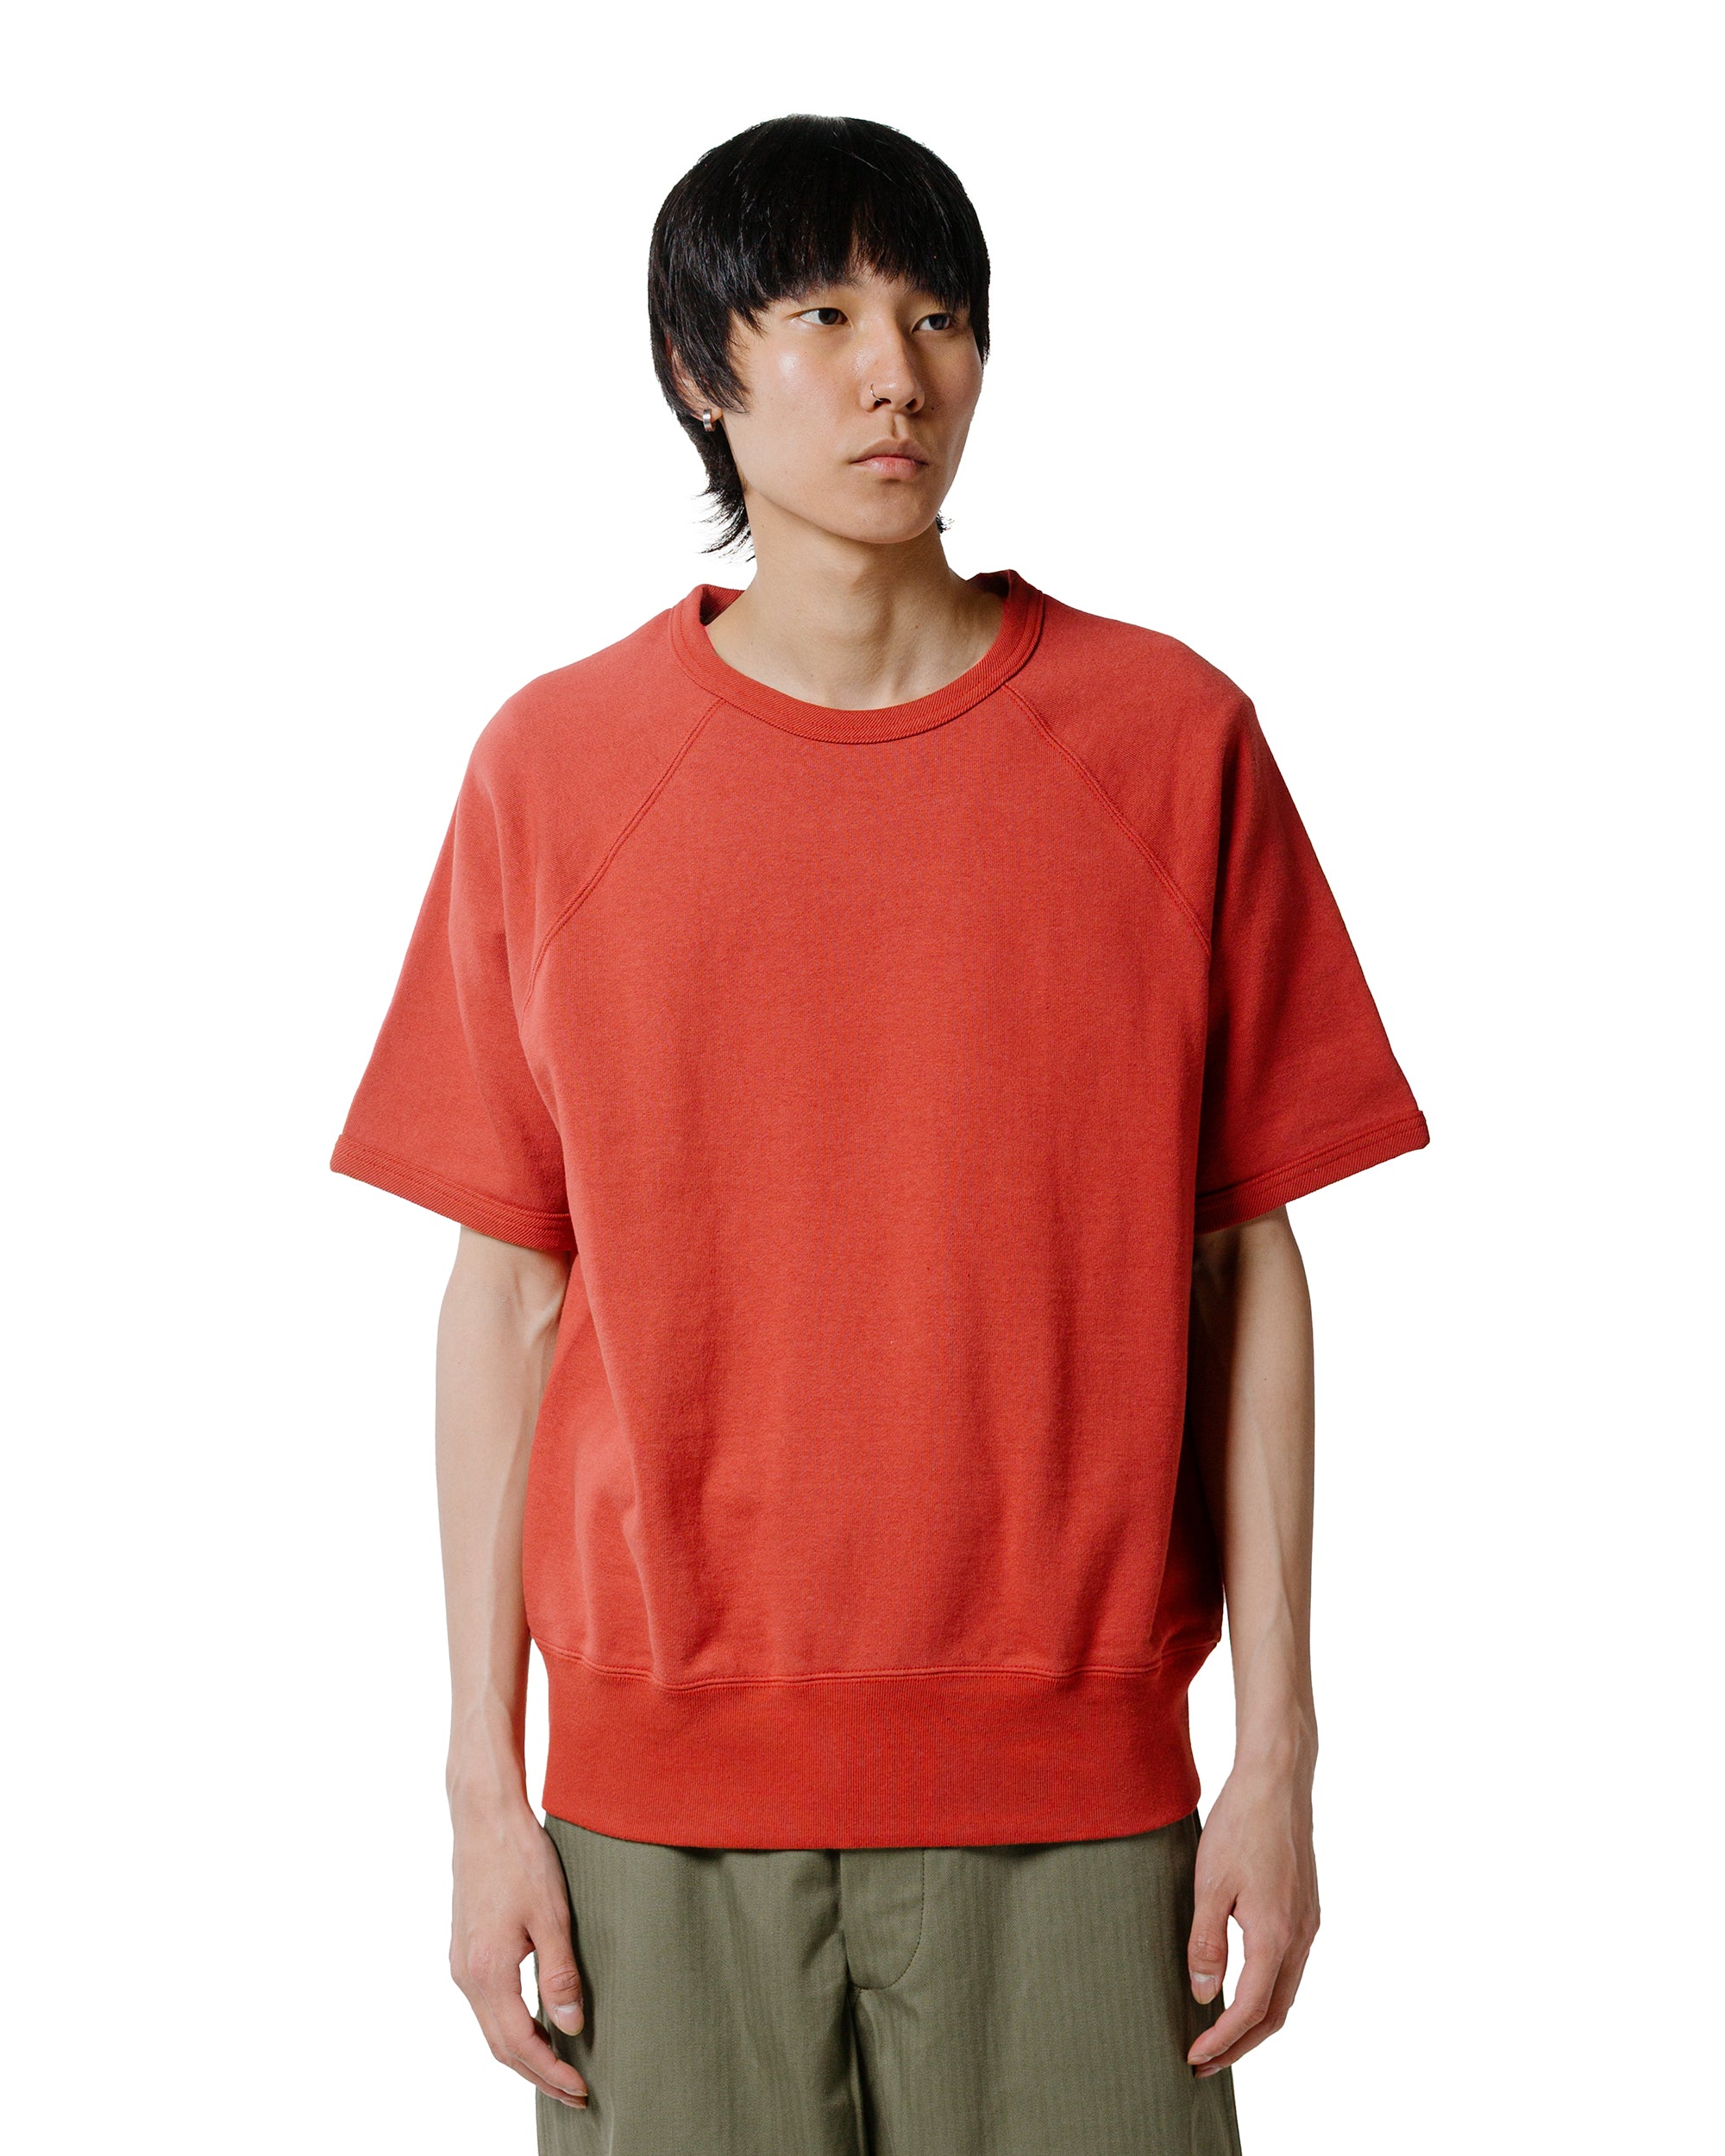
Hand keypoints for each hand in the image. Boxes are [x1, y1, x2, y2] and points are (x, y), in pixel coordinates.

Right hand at [448, 1800, 589, 2110]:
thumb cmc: (521, 1859)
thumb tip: (571, 2028)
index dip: (550, 2072)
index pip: (520, 2043)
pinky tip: (535, 2024)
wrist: (484, 1817)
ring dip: (524, 2053)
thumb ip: (560, 1974)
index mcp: (488, 1972)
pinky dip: (511, 2026)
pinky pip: (487, 2005)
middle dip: (537, 2074)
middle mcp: (466, 1975)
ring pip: (491, 2027)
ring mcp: (462, 1963)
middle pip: (500, 2046)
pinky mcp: (465, 1949)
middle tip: (575, 2092)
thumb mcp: (552, 1916)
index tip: (580, 2088)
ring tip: (559, 2067)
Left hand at [1184, 1759, 1319, 2076]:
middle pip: (1275, 2013)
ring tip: (1220, 2034)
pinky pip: (1291, 1967)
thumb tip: (1205, 1995)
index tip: (1194, 2057)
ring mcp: (1308, 1923)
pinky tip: (1245, 1987)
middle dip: (1240, 2044)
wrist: (1277, 1781)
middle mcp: (1300, 1937)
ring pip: (1287, 1992)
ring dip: (1255, 2021)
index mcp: (1276, 1936)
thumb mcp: (1210, 1884)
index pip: (1250, 2010)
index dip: (1222, 2040)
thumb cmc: (1239, 1826)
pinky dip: (1268, 1992)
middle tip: (1204, 2062)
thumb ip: (1207, 1943)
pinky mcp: (1307, 1909)